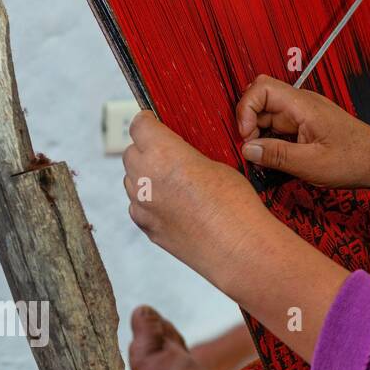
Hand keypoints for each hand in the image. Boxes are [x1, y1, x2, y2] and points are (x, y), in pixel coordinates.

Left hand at [123, 111, 275, 279]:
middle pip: (131, 152)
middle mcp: (145, 177)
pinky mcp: (145, 226)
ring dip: (146, 176)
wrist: (238, 247)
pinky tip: (176, 205)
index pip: (139, 126)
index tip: (153, 122)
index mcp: (163, 153)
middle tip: (169, 153)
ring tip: (176, 183)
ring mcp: (141, 204)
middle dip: (146, 149)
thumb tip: (178, 156)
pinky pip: (138, 205)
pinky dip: (150, 201)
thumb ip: (187, 156)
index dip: (148, 122)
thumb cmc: (235, 205)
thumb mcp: (216, 164)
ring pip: (132, 180)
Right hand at [235, 75, 369, 188]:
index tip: (246, 136)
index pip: (261, 87)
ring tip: (268, 159)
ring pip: (268, 115)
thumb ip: (277, 155)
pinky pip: (280, 127)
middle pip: (260, 101)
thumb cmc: (356, 160)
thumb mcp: (312, 164)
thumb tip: (247, 148)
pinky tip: (279, 159)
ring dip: (260, 135)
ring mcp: (304, 114)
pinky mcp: (307, 125)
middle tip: (254, 150)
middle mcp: (302, 104)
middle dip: (249, 123)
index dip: (245, 109)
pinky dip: (272, 141)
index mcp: (304, 105)